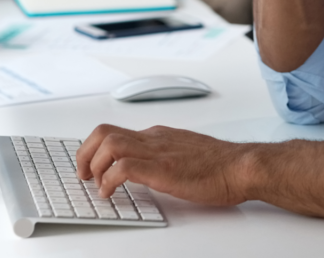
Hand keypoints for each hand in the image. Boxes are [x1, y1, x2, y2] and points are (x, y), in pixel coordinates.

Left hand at [76, 124, 252, 204]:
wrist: (241, 166)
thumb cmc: (221, 164)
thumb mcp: (185, 153)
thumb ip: (165, 156)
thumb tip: (149, 168)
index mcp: (158, 135)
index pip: (116, 132)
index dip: (96, 149)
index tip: (91, 166)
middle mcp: (154, 138)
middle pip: (104, 132)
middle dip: (85, 153)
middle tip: (82, 174)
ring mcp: (157, 152)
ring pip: (109, 143)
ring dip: (93, 165)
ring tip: (95, 184)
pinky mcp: (162, 169)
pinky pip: (123, 168)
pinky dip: (109, 180)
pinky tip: (111, 193)